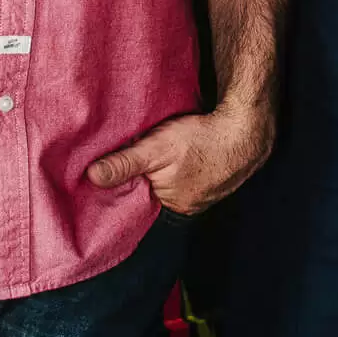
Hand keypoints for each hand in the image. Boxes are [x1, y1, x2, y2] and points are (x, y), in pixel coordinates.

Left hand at [85, 99, 273, 214]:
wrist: (246, 130)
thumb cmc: (201, 139)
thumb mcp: (155, 149)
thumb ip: (124, 163)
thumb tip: (91, 177)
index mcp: (170, 205)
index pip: (138, 198)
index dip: (127, 183)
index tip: (116, 168)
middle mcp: (186, 206)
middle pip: (155, 191)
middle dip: (146, 177)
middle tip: (141, 154)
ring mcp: (203, 195)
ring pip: (173, 183)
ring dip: (167, 171)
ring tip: (164, 154)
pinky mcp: (214, 180)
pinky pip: (191, 177)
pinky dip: (185, 167)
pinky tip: (185, 154)